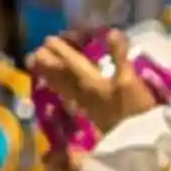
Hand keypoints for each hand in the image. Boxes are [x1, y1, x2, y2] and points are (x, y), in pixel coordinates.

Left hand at [28, 30, 157, 134]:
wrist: (136, 139)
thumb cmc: (134, 107)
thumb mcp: (129, 79)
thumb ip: (120, 56)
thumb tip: (112, 32)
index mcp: (90, 81)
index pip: (72, 62)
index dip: (62, 50)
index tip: (48, 39)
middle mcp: (83, 91)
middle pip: (62, 75)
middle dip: (48, 63)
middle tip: (34, 54)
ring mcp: (86, 102)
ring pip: (62, 86)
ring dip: (49, 75)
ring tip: (36, 68)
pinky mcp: (91, 111)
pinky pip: (69, 96)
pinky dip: (60, 89)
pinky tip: (59, 88)